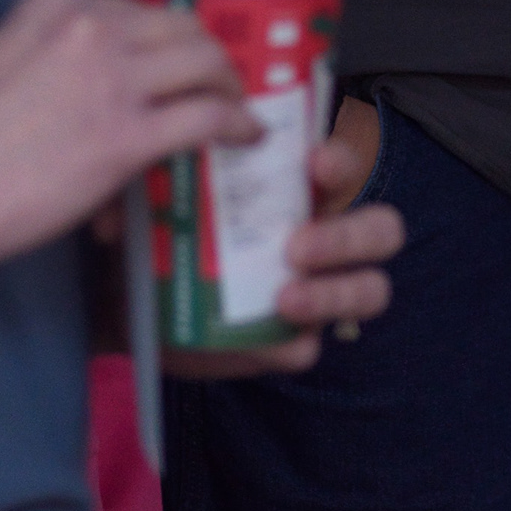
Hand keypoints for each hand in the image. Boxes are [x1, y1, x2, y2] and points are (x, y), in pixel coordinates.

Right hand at [0, 0, 256, 278]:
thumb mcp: (3, 61)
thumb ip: (57, 58)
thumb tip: (103, 94)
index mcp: (54, 0)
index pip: (133, 9)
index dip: (161, 40)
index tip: (172, 62)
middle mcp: (91, 25)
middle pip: (181, 25)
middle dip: (206, 54)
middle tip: (217, 80)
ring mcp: (113, 78)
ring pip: (205, 62)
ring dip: (228, 84)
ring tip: (235, 105)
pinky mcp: (128, 135)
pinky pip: (206, 117)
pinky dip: (236, 123)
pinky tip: (244, 135)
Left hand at [158, 93, 403, 379]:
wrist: (128, 298)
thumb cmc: (158, 229)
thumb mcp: (157, 196)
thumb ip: (152, 185)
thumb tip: (133, 194)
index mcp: (297, 192)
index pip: (342, 166)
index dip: (340, 161)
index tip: (312, 163)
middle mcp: (320, 238)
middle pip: (382, 230)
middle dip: (348, 236)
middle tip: (296, 245)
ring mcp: (314, 295)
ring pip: (371, 290)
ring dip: (334, 293)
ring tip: (286, 297)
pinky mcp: (287, 345)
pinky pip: (306, 348)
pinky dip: (286, 343)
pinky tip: (256, 340)